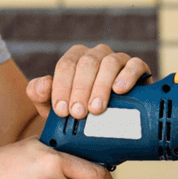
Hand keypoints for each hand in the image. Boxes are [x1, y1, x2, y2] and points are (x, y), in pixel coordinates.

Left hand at [26, 44, 151, 118]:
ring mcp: (118, 59)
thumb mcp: (55, 107)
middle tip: (78, 113)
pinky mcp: (137, 67)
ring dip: (101, 86)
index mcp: (75, 58)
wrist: (109, 123)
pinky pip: (135, 64)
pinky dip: (127, 76)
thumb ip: (40, 95)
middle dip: (80, 89)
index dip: (62, 87)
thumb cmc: (80, 111)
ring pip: (109, 63)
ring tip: (97, 108)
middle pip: (87, 63)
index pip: (66, 65)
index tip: (62, 110)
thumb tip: (43, 83)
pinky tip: (119, 90)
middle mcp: (96, 55)